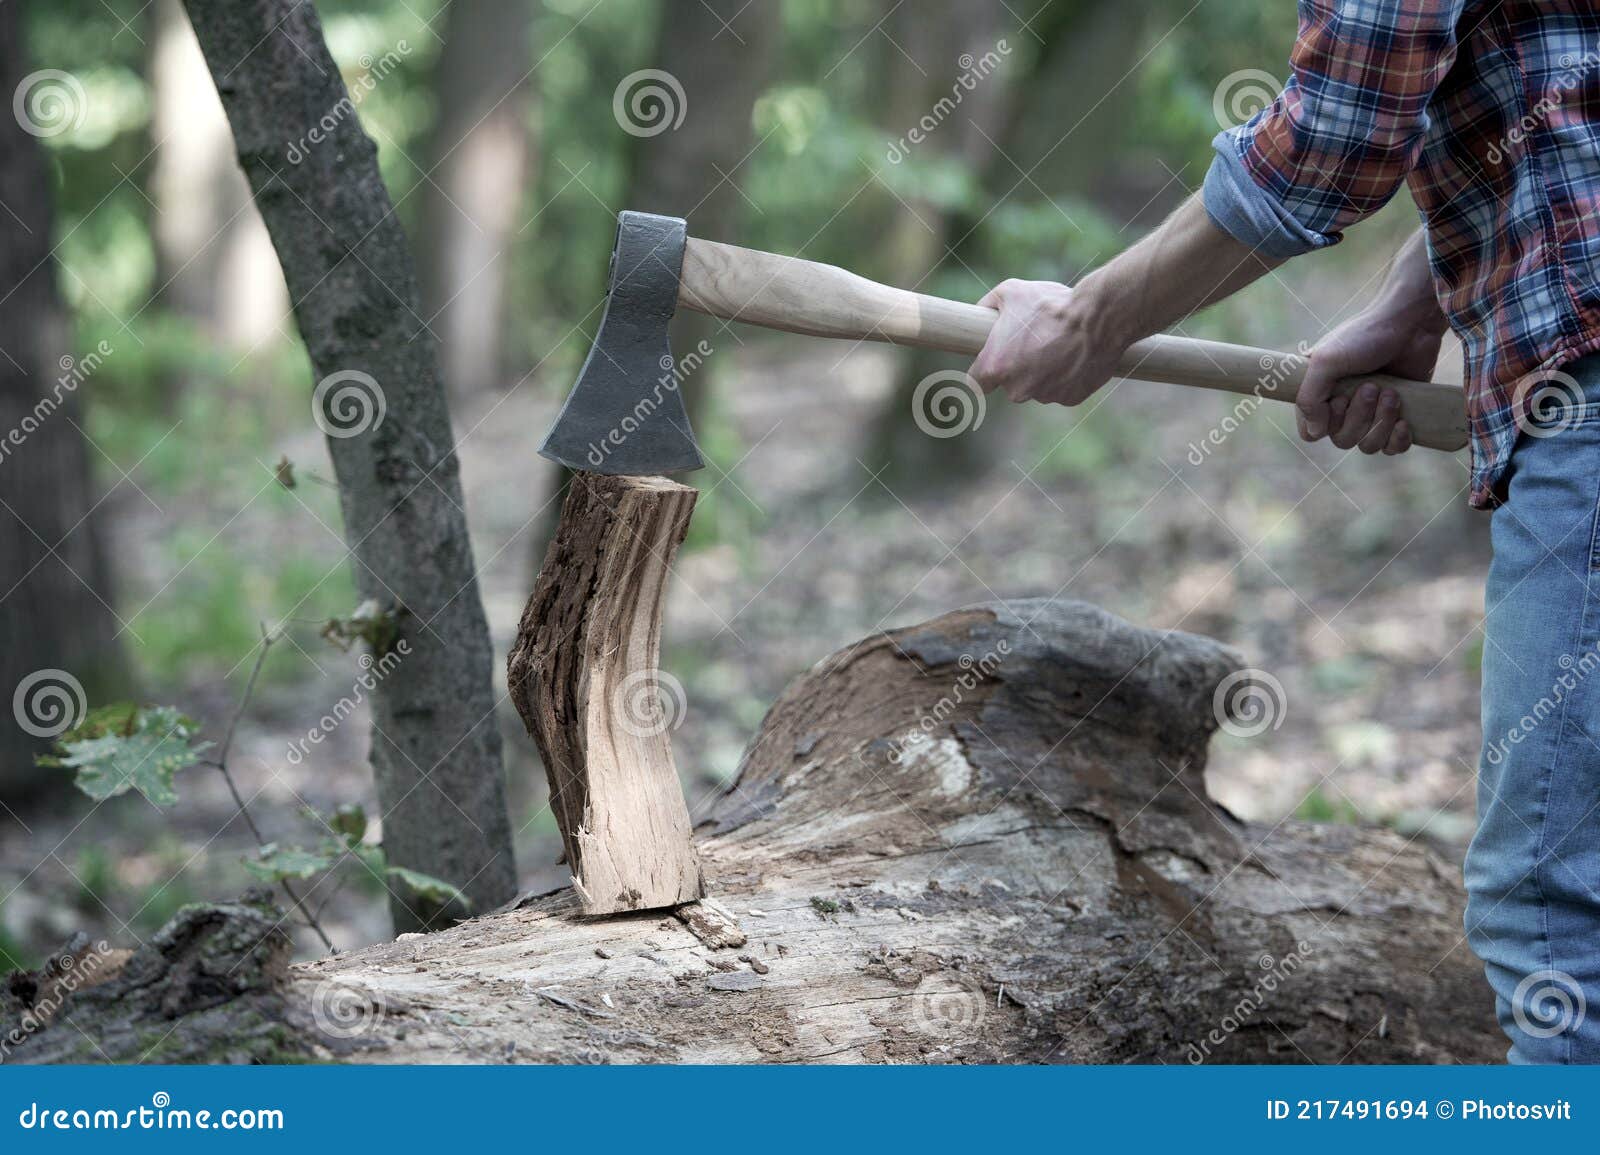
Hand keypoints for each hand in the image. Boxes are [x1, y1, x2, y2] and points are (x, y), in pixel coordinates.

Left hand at [969, 279, 1129, 405]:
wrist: (1098, 317)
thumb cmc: (1051, 304)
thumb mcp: (1010, 292)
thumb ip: (987, 304)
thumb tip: (979, 312)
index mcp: (995, 367)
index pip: (977, 382)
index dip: (985, 369)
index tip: (994, 360)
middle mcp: (1016, 389)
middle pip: (1010, 385)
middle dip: (1018, 369)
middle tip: (1033, 344)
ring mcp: (1044, 396)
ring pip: (1036, 388)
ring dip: (1043, 373)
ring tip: (1058, 345)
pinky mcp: (1068, 399)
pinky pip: (1061, 390)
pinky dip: (1065, 377)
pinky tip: (1074, 355)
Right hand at [1298, 309, 1444, 454]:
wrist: (1413, 324)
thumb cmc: (1365, 336)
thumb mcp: (1325, 361)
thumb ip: (1308, 398)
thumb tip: (1315, 432)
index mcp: (1320, 394)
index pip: (1310, 432)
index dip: (1326, 423)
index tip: (1340, 399)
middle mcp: (1343, 407)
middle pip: (1342, 440)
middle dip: (1360, 417)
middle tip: (1372, 386)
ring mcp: (1371, 414)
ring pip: (1367, 445)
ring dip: (1381, 422)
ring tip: (1391, 394)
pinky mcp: (1397, 417)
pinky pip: (1391, 448)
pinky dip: (1398, 440)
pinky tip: (1404, 421)